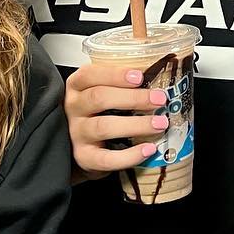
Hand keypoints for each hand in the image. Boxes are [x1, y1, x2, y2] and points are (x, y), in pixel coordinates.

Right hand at [63, 63, 168, 180]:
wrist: (82, 146)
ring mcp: (77, 133)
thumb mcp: (103, 91)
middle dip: (133, 98)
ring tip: (159, 123)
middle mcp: (74, 108)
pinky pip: (106, 158)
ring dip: (136, 125)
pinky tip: (148, 149)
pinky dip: (129, 155)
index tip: (140, 76)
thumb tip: (157, 75)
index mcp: (77, 86)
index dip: (115, 75)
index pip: (89, 75)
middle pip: (98, 98)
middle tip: (159, 99)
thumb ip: (122, 84)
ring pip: (103, 127)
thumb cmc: (97, 112)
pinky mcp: (84, 157)